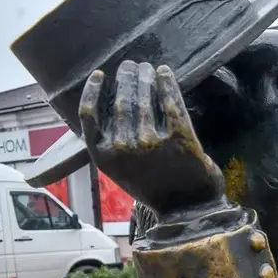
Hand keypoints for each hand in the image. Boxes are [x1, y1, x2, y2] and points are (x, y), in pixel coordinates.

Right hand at [79, 61, 225, 215]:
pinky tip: (164, 72)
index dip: (92, 91)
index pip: (88, 115)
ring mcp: (151, 142)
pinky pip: (170, 102)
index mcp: (104, 157)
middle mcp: (124, 148)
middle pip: (120, 101)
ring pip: (143, 98)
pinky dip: (166, 83)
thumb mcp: (122, 172)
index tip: (101, 75)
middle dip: (125, 78)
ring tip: (147, 68)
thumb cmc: (156, 189)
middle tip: (131, 66)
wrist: (189, 211)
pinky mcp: (180, 138)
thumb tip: (110, 108)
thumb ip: (113, 145)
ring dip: (144, 77)